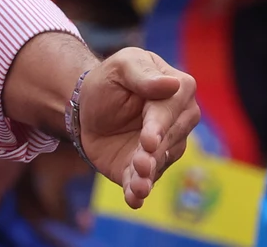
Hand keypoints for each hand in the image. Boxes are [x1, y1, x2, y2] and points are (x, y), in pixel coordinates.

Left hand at [78, 48, 199, 208]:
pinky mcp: (146, 169)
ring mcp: (165, 149)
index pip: (171, 110)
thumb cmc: (109, 80)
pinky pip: (144, 182)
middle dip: (154, 155)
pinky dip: (138, 192)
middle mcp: (179, 123)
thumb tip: (172, 84)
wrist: (87, 106)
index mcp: (178, 91)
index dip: (160, 126)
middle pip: (169, 141)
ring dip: (149, 176)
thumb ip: (143, 75)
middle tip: (141, 163)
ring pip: (160, 164)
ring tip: (139, 186)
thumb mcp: (120, 67)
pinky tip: (133, 199)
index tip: (150, 140)